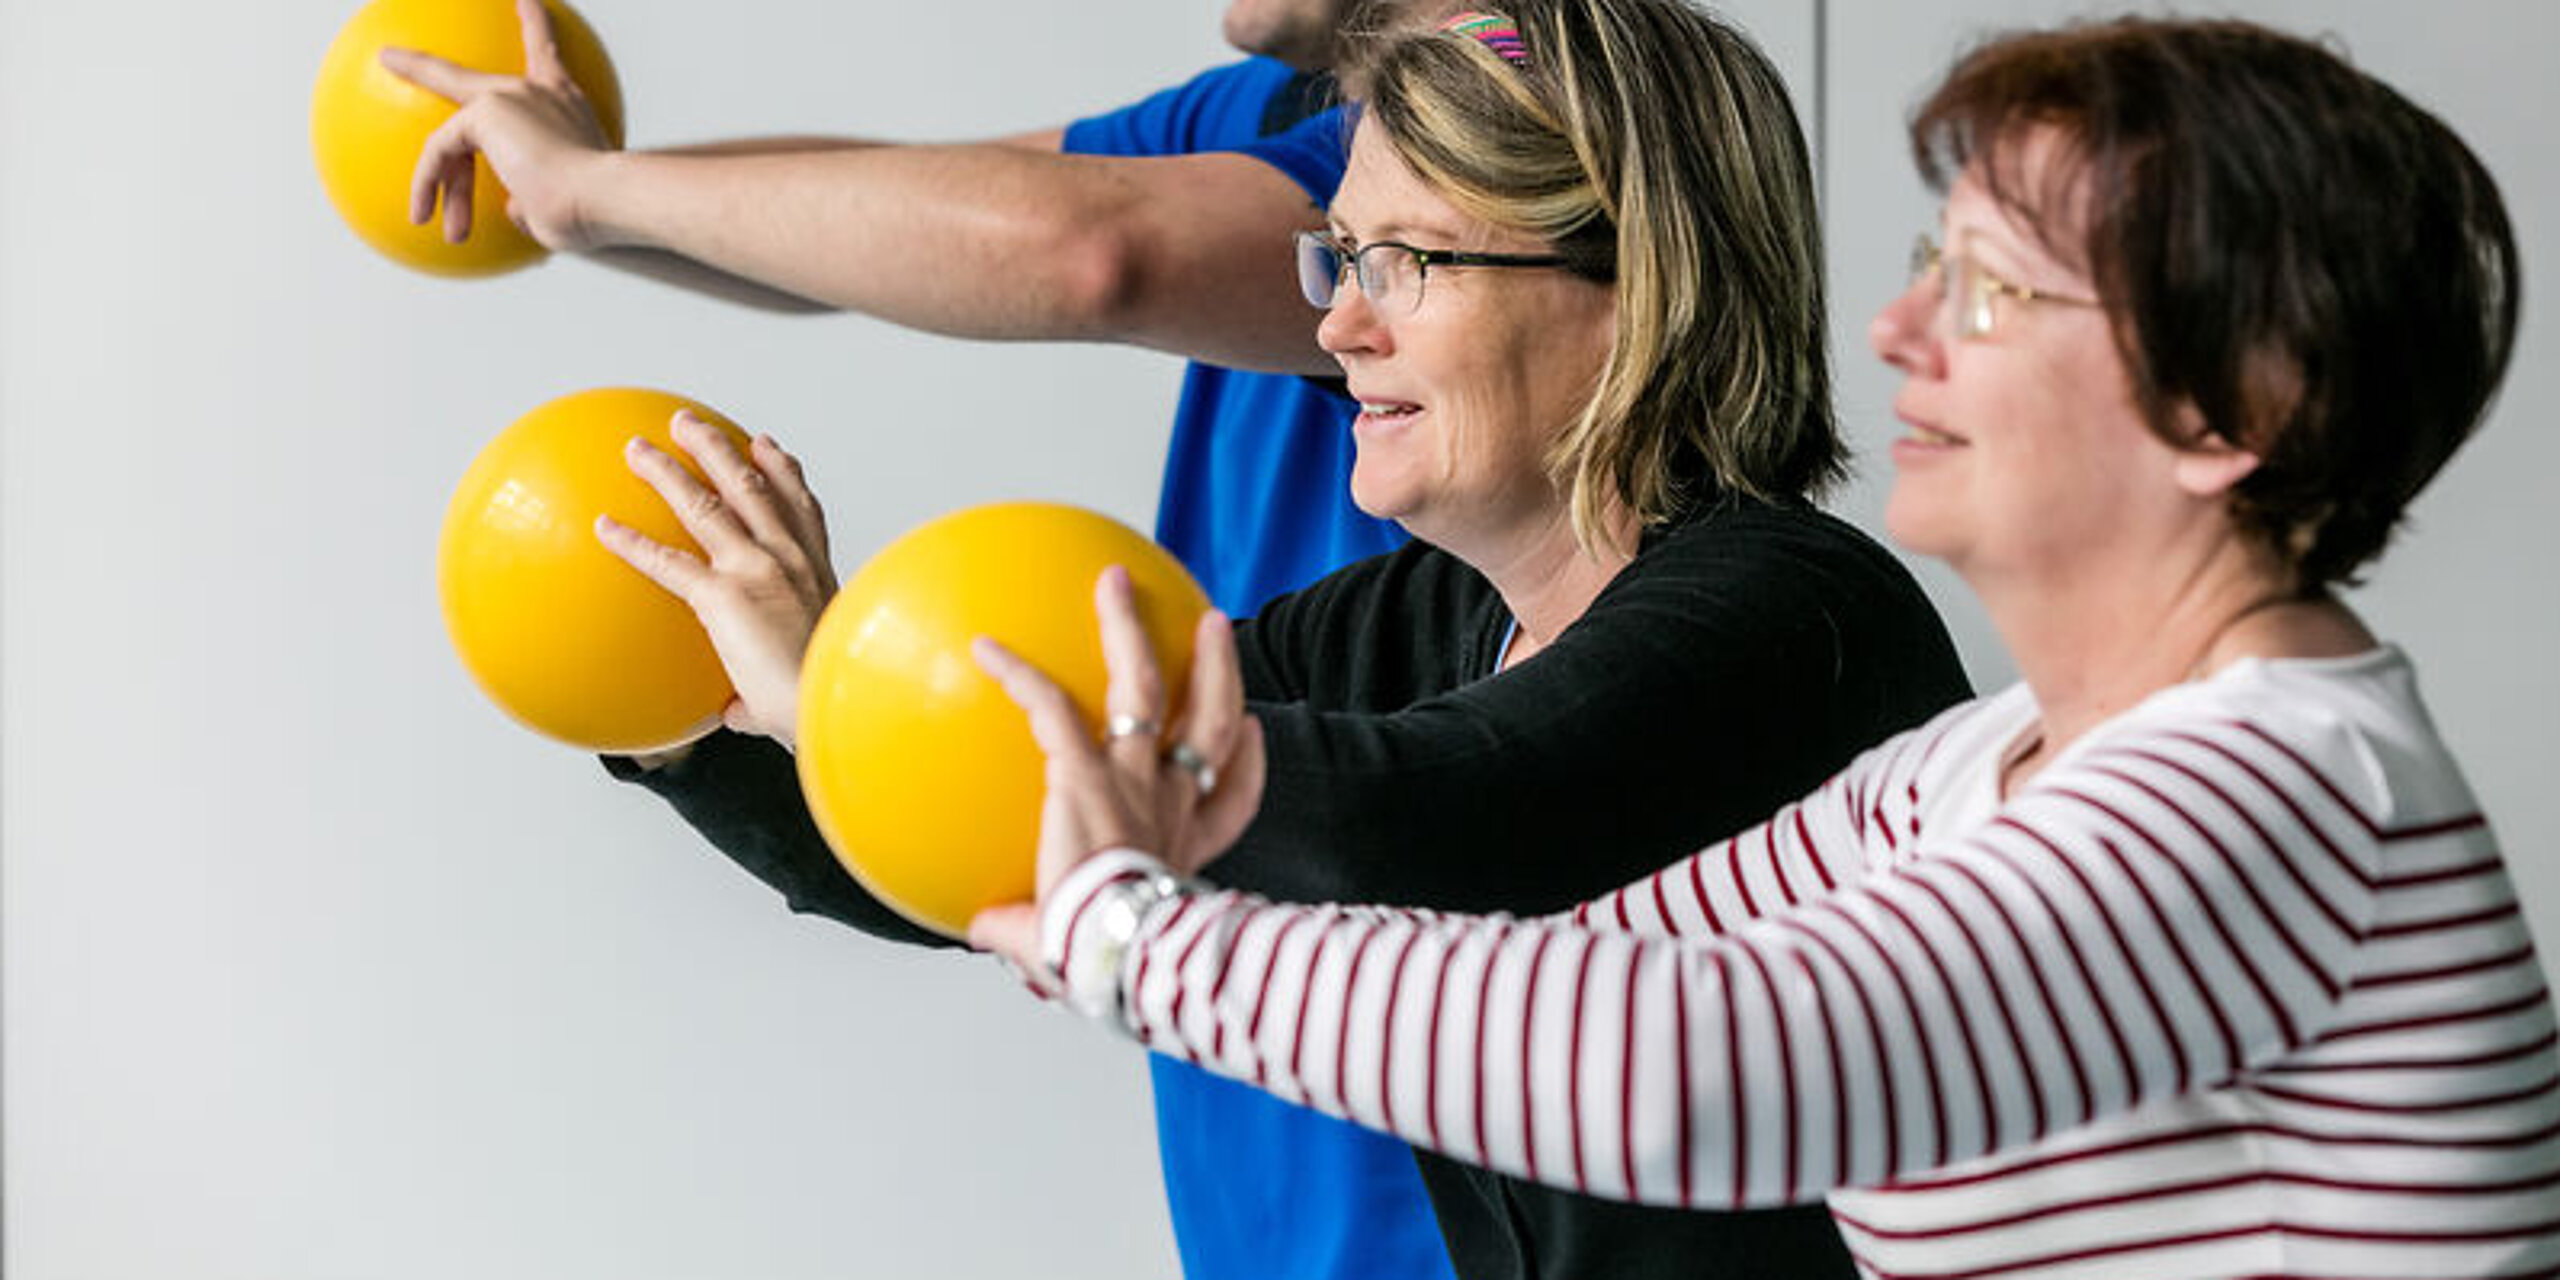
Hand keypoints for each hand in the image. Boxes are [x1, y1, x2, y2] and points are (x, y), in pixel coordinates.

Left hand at [379, 0, 615, 249]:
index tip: (527, 3)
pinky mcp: (485, 112)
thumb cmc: (591, 210)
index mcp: (568, 108)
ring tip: (414, 182)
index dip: (538, 29)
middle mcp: (545, 91)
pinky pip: (439, 149)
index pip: (551, 61)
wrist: (605, 199)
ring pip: (458, 120)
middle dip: (524, 26)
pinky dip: (427, 183)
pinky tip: (419, 212)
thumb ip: (533, 198)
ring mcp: (514, 96)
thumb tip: (516, 207)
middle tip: (520, 2)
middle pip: (530, 50)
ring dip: (434, 171)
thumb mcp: (558, 205)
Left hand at [595, 412, 834, 746]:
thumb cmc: (831, 700)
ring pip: (708, 503)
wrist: (845, 703)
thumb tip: (737, 712)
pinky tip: (604, 527)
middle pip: (753, 486)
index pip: (801, 511)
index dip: (782, 473)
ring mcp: (759, 569)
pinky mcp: (725, 595)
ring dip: (670, 469)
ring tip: (640, 448)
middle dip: (719, 450)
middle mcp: (792, 559)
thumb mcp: (808, 682)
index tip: (765, 447)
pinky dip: (632, 543)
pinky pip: (667, 563)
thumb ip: (763, 692)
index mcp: (819, 575)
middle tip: (691, 426)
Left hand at [965, 567, 1261, 968]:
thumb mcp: (1075, 951)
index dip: (1243, 762)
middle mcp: (1168, 804)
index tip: (1245, 733)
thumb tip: (986, 931)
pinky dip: (1017, 675)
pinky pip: (1051, 706)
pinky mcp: (1086, 772)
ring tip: (1118, 586)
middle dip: (1214, 669)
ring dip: (1129, 631)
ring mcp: (1133, 781)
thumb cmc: (1107, 965)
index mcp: (1181, 847)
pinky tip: (983, 647)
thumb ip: (1028, 932)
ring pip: (1145, 688)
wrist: (1117, 952)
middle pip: (1206, 722)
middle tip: (1211, 627)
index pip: (1227, 800)